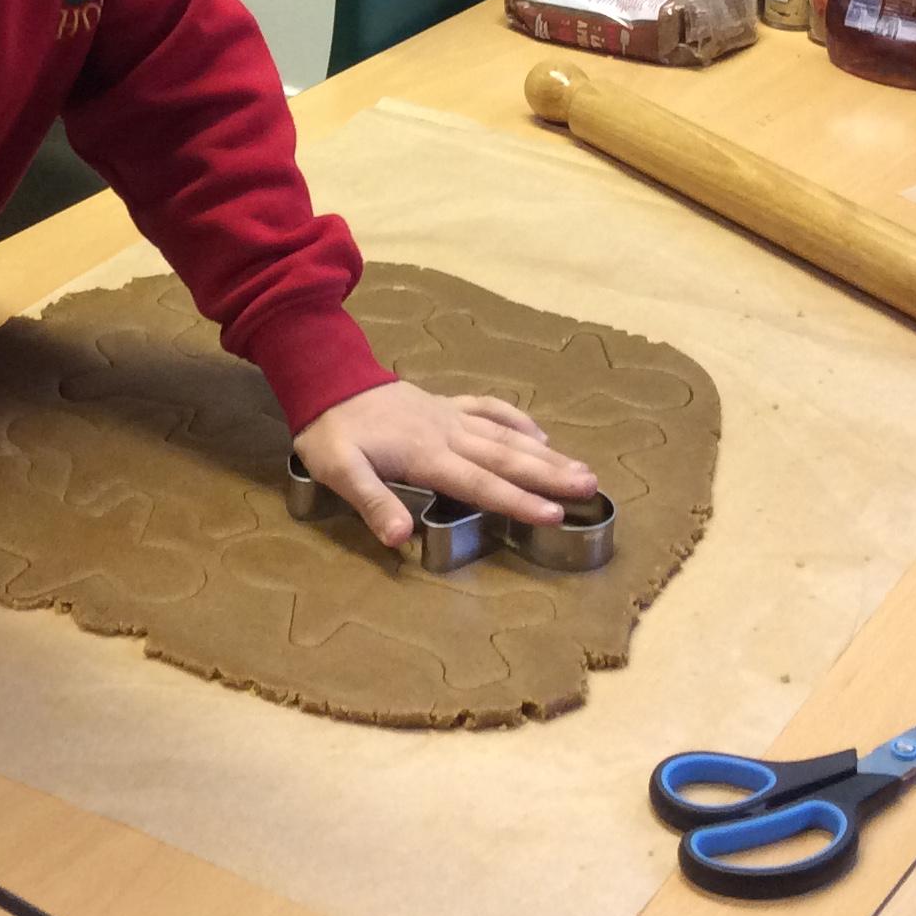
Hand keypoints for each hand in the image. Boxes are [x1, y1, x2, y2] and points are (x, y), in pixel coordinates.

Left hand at [293, 380, 598, 548]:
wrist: (325, 378)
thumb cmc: (330, 432)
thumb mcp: (339, 470)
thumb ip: (371, 501)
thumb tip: (400, 538)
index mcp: (426, 455)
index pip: (480, 484)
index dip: (517, 501)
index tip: (554, 514)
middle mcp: (447, 434)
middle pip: (505, 458)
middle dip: (549, 476)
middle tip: (590, 488)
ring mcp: (449, 416)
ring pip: (505, 435)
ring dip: (544, 453)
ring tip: (582, 468)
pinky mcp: (443, 404)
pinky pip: (488, 409)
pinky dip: (516, 420)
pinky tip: (540, 433)